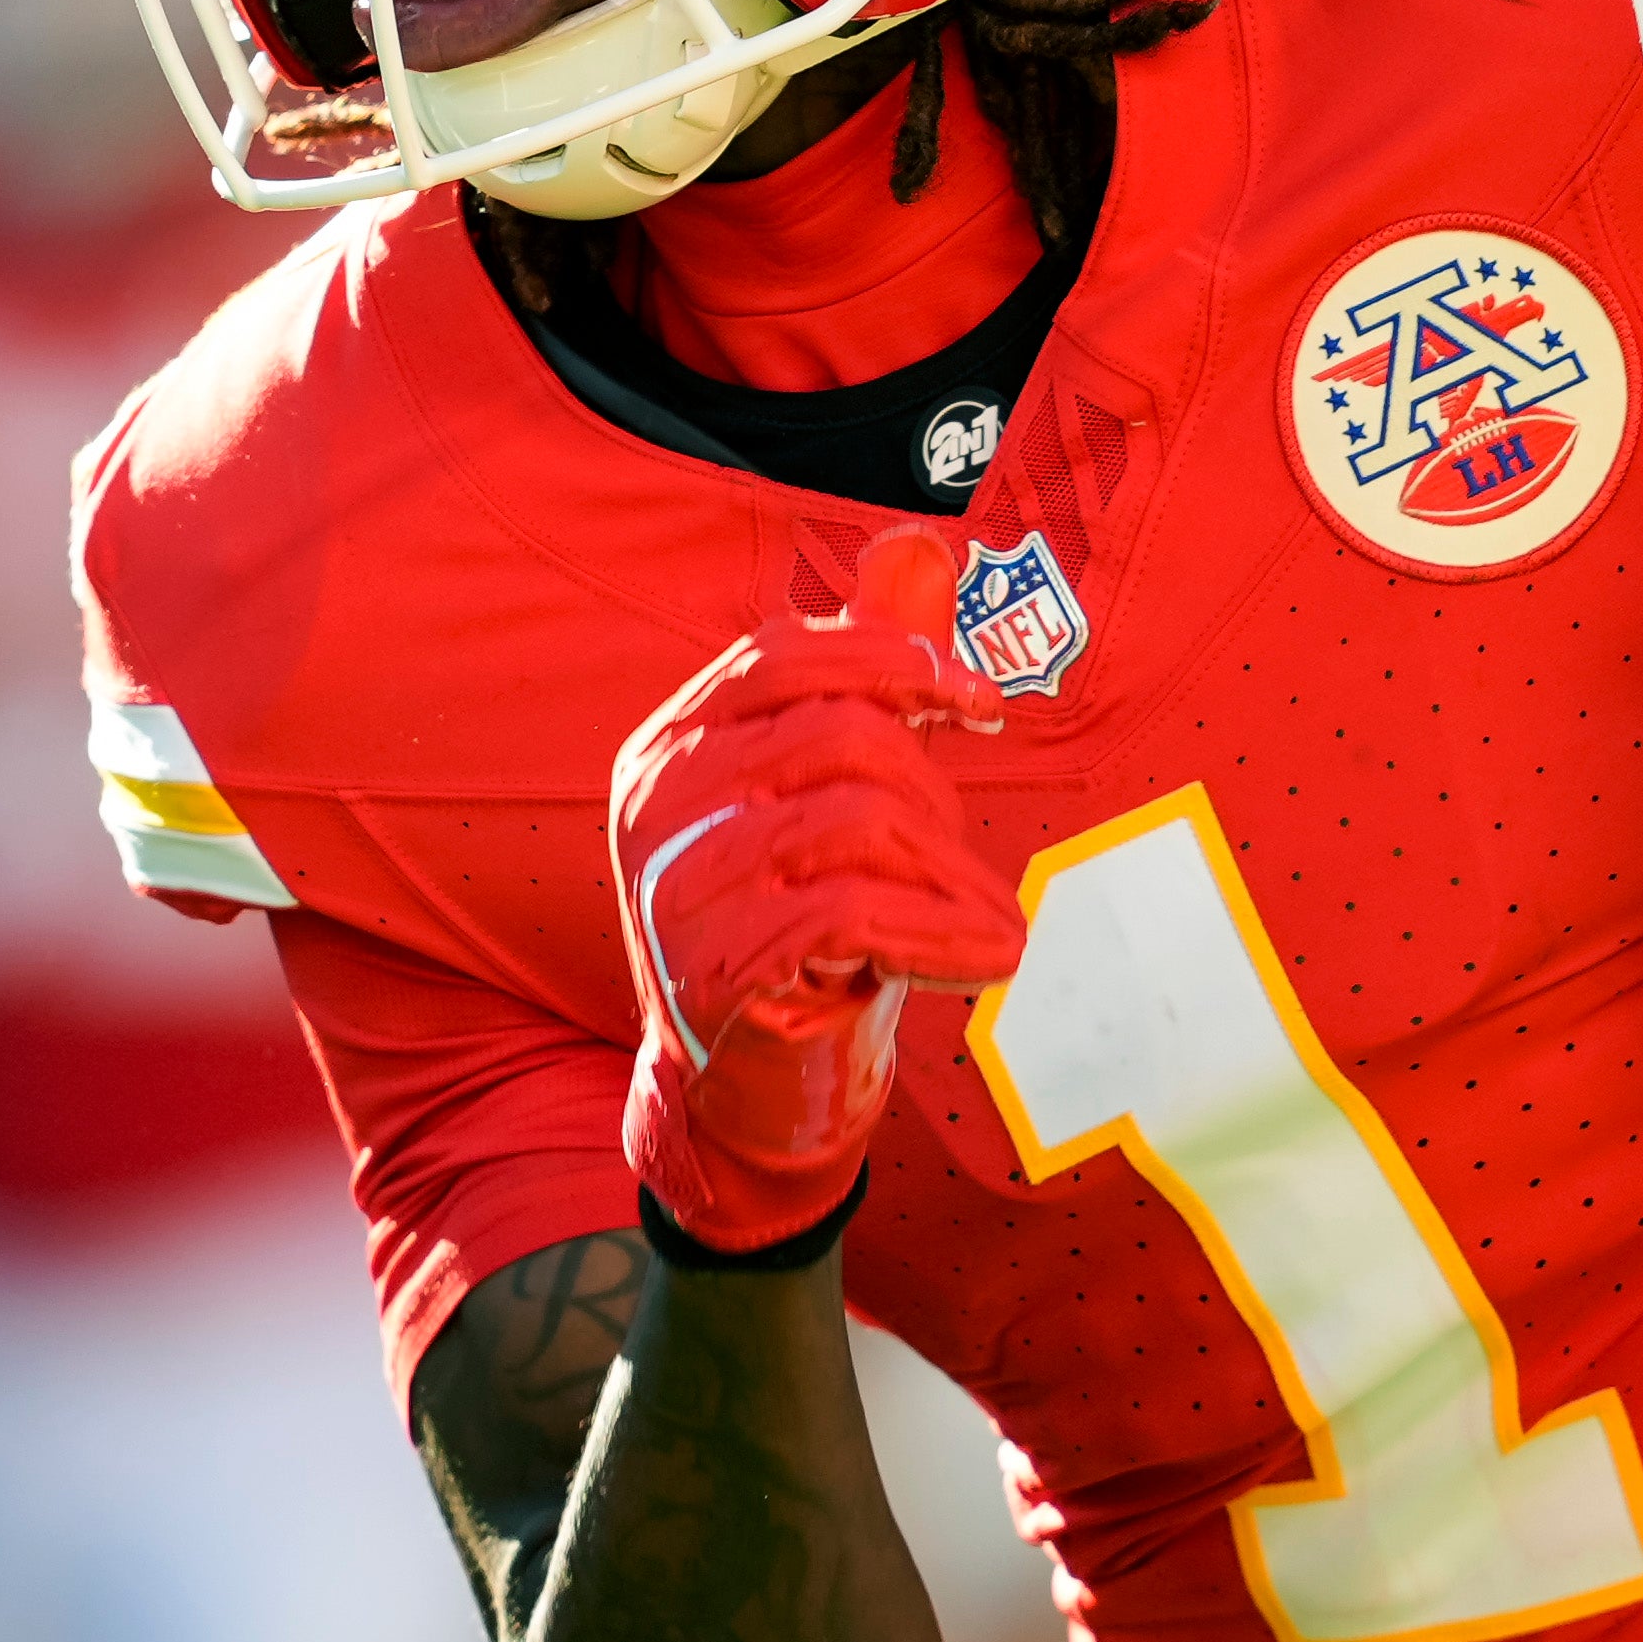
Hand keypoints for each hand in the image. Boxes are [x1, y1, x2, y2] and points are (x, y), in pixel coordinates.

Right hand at [612, 529, 1028, 1255]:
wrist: (743, 1097)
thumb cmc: (799, 929)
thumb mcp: (831, 792)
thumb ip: (866, 669)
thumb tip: (919, 544)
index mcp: (673, 743)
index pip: (785, 654)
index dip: (895, 662)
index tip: (979, 708)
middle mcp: (657, 802)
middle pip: (840, 734)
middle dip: (933, 794)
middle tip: (966, 862)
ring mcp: (675, 886)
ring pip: (859, 820)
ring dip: (952, 875)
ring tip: (985, 922)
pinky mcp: (716, 968)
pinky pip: (859, 912)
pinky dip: (944, 934)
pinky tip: (984, 961)